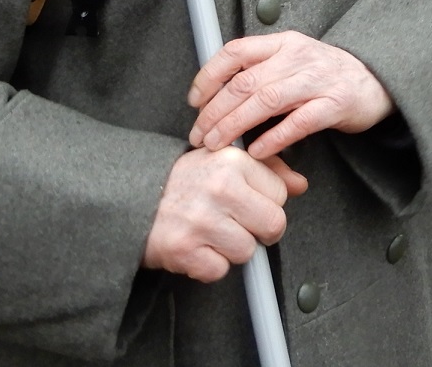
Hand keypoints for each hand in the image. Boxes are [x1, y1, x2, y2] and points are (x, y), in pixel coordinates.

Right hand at [142, 147, 306, 281]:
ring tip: (212, 232)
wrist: (130, 198)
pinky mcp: (183, 250)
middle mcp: (219, 188)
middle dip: (259, 231)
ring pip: (247, 252)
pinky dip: (208, 265)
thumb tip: (300, 184)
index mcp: (233, 162)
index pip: (281, 194)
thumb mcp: (226, 160)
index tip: (247, 202)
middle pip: (274, 225)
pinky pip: (219, 271)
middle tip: (237, 224)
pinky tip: (197, 247)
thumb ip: (268, 169)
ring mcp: (201, 220)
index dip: (267, 202)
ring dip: (231, 249)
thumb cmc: (185, 181)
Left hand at [188, 31, 394, 158]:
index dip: (209, 75)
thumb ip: (260, 71)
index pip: (236, 51)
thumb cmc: (326, 74)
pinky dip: (273, 138)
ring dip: (235, 125)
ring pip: (266, 100)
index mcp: (284, 43)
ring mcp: (318, 80)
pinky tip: (256, 151)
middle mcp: (299, 57)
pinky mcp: (335, 104)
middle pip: (246, 81)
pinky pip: (298, 122)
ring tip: (217, 145)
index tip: (194, 101)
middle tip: (199, 135)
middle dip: (215, 111)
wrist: (377, 80)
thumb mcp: (293, 60)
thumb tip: (214, 96)